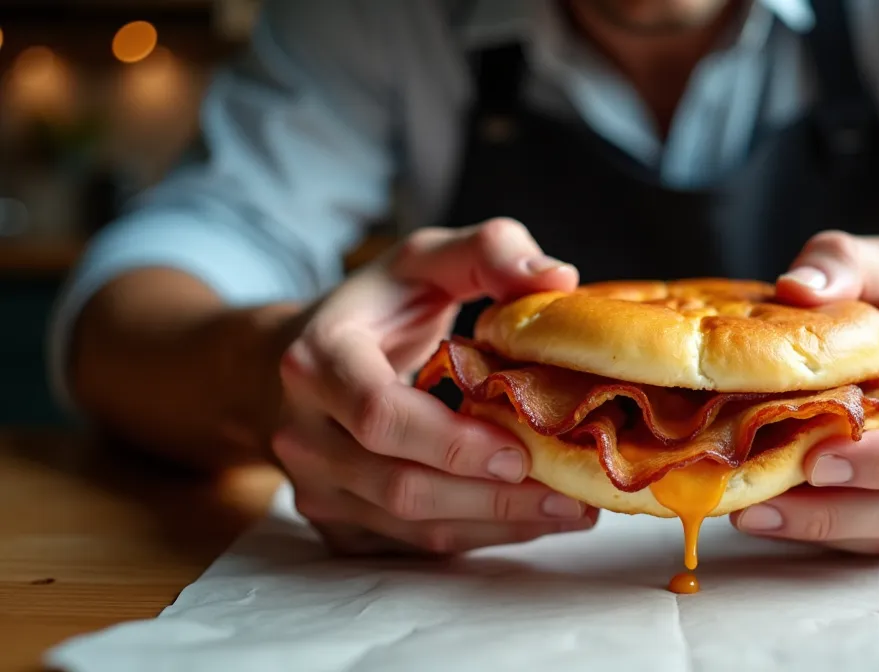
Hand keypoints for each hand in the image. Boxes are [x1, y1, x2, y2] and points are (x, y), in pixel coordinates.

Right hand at [272, 219, 599, 555]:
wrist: (294, 362)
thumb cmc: (375, 309)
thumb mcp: (424, 260)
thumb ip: (488, 252)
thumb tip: (556, 277)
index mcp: (318, 359)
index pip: (380, 415)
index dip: (452, 442)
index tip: (522, 452)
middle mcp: (304, 432)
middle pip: (401, 484)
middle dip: (494, 498)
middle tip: (573, 494)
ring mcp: (316, 486)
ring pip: (412, 527)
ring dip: (497, 525)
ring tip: (571, 510)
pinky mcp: (337, 524)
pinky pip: (413, 545)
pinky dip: (478, 536)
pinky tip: (530, 519)